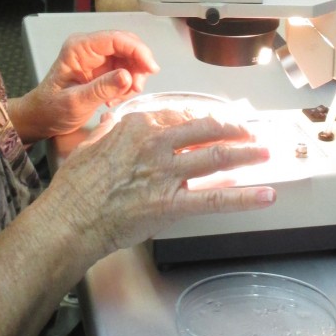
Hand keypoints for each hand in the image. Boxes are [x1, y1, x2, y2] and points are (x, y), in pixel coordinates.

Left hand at [11, 30, 158, 142]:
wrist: (40, 118)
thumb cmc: (52, 109)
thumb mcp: (76, 102)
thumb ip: (102, 88)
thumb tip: (128, 76)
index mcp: (79, 47)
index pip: (115, 38)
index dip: (137, 50)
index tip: (151, 69)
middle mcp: (89, 47)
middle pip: (125, 45)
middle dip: (137, 64)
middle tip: (138, 88)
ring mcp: (96, 57)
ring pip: (128, 57)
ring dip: (133, 76)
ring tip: (123, 97)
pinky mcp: (101, 69)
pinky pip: (124, 69)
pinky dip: (127, 83)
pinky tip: (116, 98)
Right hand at [48, 109, 274, 257]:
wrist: (71, 217)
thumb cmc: (75, 185)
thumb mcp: (91, 143)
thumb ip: (111, 130)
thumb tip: (116, 121)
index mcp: (137, 127)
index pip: (179, 117)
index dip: (200, 120)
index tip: (211, 122)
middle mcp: (156, 145)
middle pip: (205, 130)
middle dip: (232, 130)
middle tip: (248, 132)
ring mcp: (167, 174)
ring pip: (216, 158)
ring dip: (246, 154)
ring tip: (265, 152)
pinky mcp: (172, 204)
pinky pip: (215, 199)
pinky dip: (244, 198)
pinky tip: (264, 195)